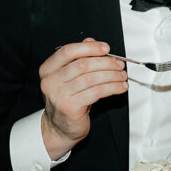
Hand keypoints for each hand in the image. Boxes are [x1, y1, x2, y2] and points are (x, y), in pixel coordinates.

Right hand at [39, 38, 127, 158]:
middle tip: (119, 64)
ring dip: (112, 76)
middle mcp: (50, 81)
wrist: (60, 128)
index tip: (106, 48)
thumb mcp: (70, 77)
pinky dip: (112, 88)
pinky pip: (96, 92)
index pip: (68, 51)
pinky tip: (120, 87)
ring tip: (122, 76)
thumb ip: (79, 58)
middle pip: (82, 64)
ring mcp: (59, 95)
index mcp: (48, 69)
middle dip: (106, 63)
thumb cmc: (67, 101)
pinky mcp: (70, 107)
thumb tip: (91, 42)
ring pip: (91, 78)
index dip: (89, 48)